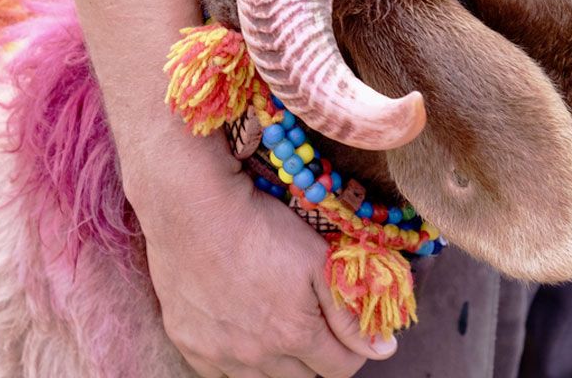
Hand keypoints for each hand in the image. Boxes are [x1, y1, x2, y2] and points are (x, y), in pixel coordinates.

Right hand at [126, 135, 396, 377]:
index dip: (350, 349)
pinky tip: (241, 331)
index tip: (346, 329)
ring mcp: (218, 353)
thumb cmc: (263, 227)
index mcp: (294, 336)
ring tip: (276, 325)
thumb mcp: (320, 261)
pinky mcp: (188, 343)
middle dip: (316, 357)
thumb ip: (350, 314)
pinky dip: (237, 361)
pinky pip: (220, 373)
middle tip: (311, 322)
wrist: (194, 210)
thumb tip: (384, 350)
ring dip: (278, 363)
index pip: (339, 368)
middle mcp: (256, 356)